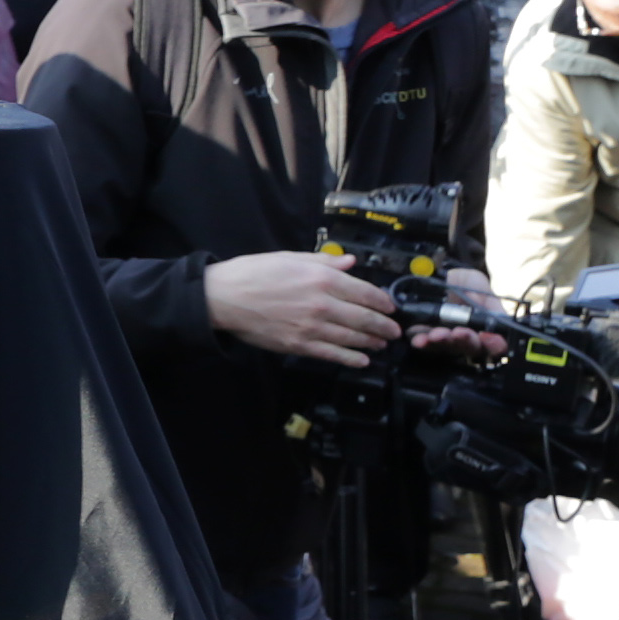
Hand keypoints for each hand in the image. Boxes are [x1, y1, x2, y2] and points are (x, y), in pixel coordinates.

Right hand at [203, 248, 397, 368]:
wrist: (223, 298)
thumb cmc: (253, 273)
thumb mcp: (290, 258)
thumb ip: (323, 261)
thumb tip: (350, 263)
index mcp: (323, 279)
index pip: (365, 292)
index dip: (383, 302)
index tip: (391, 307)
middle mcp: (323, 304)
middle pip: (364, 318)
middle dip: (384, 326)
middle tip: (395, 331)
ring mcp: (311, 327)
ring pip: (352, 338)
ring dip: (371, 342)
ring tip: (381, 344)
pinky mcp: (298, 345)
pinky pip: (331, 354)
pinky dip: (350, 358)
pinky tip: (362, 361)